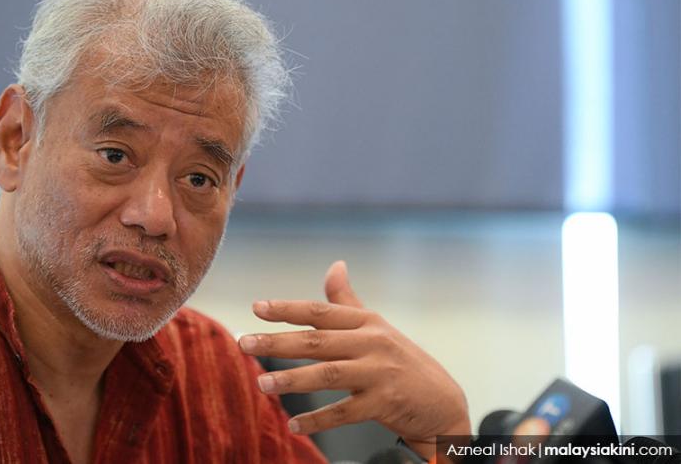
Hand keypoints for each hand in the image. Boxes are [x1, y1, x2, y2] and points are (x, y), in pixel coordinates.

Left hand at [238, 261, 469, 460]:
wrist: (443, 402)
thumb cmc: (400, 361)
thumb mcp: (376, 327)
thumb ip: (347, 301)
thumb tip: (334, 264)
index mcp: (366, 322)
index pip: (320, 312)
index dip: (288, 308)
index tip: (256, 308)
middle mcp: (373, 343)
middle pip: (317, 340)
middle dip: (278, 342)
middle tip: (244, 344)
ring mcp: (380, 373)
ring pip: (328, 374)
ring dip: (292, 380)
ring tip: (261, 384)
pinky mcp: (386, 403)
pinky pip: (345, 412)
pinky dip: (319, 420)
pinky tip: (294, 424)